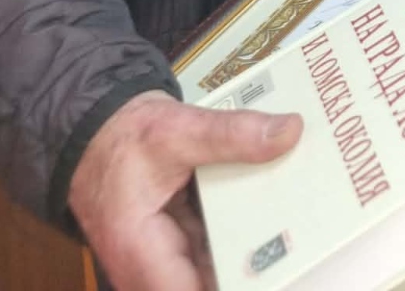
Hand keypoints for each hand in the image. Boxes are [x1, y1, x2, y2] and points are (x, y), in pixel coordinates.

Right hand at [68, 88, 301, 290]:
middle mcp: (152, 272)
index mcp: (142, 256)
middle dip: (257, 270)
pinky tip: (279, 215)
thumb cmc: (123, 138)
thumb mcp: (177, 129)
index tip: (284, 276)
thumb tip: (289, 132)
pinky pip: (218, 250)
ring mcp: (168, 262)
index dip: (241, 287)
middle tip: (305, 244)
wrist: (98, 132)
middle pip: (214, 284)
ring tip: (303, 230)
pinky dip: (245, 234)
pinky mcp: (182, 246)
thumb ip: (231, 133)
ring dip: (256, 255)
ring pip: (219, 271)